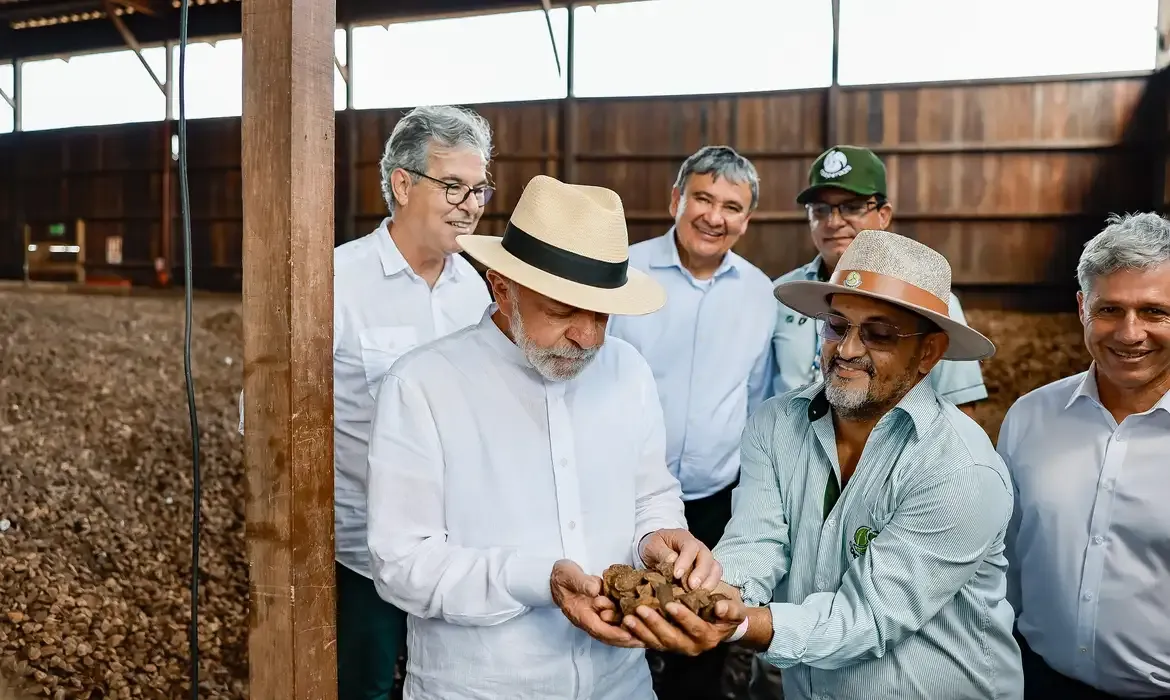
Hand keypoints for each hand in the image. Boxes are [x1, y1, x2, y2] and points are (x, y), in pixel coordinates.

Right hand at [550, 559, 642, 648]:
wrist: (560, 576)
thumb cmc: (563, 576)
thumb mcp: (569, 575)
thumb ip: (582, 582)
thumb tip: (596, 589)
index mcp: (580, 614)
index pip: (598, 628)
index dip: (613, 633)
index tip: (628, 635)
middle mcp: (590, 619)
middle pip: (610, 635)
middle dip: (627, 639)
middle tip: (645, 641)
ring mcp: (597, 616)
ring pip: (615, 630)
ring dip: (631, 634)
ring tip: (649, 636)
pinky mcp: (603, 610)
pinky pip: (617, 621)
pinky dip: (630, 623)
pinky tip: (644, 623)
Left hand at [622, 591, 747, 655]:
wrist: (720, 625)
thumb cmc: (726, 614)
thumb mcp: (734, 610)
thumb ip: (730, 609)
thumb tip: (719, 609)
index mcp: (707, 637)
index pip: (695, 629)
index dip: (683, 618)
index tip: (670, 605)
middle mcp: (691, 646)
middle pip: (672, 638)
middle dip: (655, 624)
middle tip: (641, 609)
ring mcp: (676, 647)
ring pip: (658, 643)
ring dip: (642, 631)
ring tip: (629, 618)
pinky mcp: (665, 644)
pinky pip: (650, 642)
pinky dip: (637, 634)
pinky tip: (626, 624)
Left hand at [640, 529, 722, 590]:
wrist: (656, 551)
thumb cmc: (654, 547)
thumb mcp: (651, 546)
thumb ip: (661, 552)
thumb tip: (672, 560)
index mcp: (683, 538)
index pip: (690, 546)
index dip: (685, 561)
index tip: (677, 575)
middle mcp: (698, 547)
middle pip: (707, 557)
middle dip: (701, 573)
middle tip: (692, 587)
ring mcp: (704, 559)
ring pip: (715, 568)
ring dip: (709, 582)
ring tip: (698, 594)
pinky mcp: (706, 571)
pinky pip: (714, 578)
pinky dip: (709, 587)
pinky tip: (700, 596)